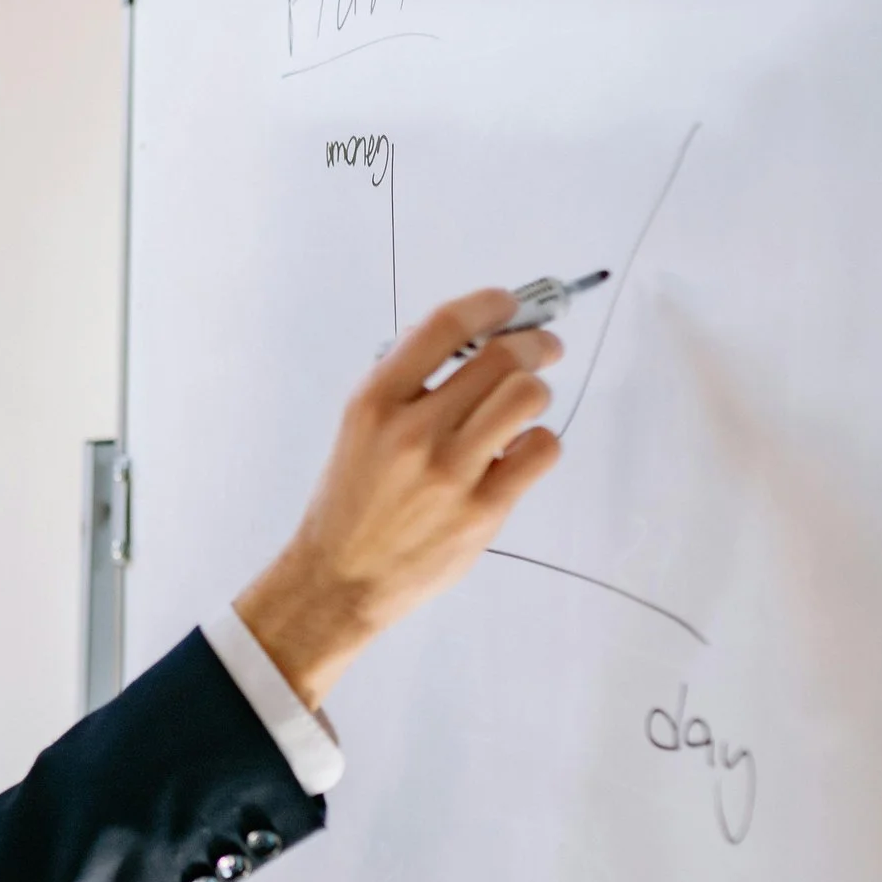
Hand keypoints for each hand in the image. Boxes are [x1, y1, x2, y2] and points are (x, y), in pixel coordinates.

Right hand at [234, 290, 563, 709]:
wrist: (340, 578)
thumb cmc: (351, 500)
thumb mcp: (359, 428)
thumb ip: (407, 385)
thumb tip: (475, 341)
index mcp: (375, 402)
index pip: (444, 326)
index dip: (488, 304)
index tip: (509, 303)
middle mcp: (413, 431)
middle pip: (500, 357)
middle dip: (534, 343)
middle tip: (542, 348)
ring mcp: (450, 471)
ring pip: (527, 396)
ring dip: (537, 390)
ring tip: (525, 404)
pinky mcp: (482, 510)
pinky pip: (540, 450)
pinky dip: (538, 442)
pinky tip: (518, 452)